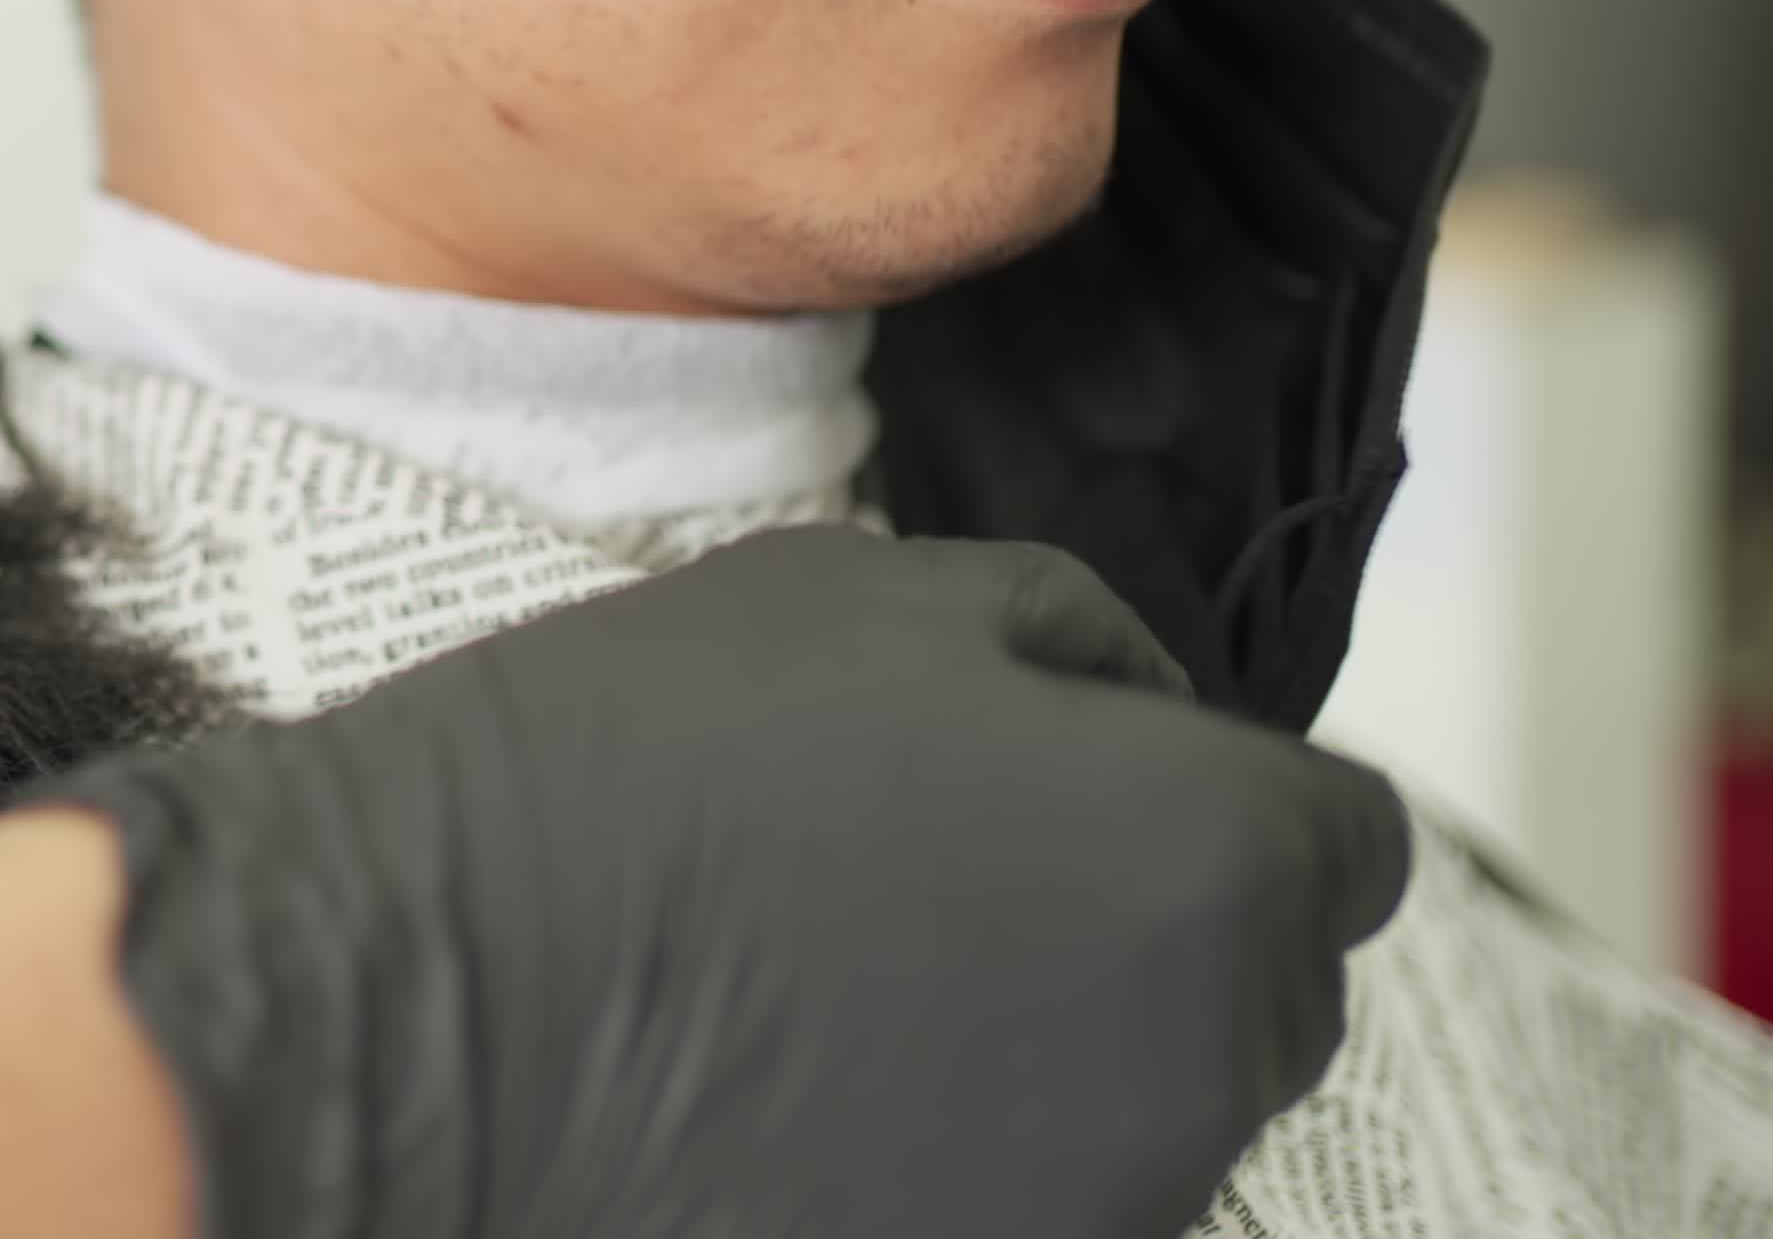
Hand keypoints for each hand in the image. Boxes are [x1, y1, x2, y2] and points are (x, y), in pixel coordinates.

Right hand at [42, 527, 1408, 1238]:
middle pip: (1263, 991)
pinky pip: (1034, 1200)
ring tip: (856, 985)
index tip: (1102, 781)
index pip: (1347, 843)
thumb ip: (1076, 640)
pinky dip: (968, 1158)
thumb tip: (1149, 711)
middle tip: (956, 873)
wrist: (425, 1007)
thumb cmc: (635, 769)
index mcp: (1210, 864)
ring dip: (1062, 1048)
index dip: (1231, 791)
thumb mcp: (867, 596)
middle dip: (1162, 925)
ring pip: (1152, 1112)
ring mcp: (1100, 1211)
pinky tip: (812, 1094)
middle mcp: (1204, 1071)